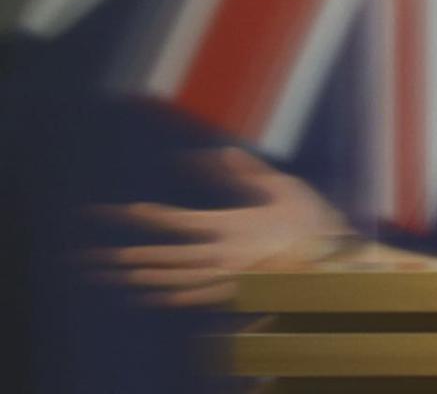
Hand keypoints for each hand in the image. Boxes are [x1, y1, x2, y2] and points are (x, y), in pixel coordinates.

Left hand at [87, 147, 353, 306]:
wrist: (338, 268)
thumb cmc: (314, 224)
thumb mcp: (284, 188)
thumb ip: (247, 171)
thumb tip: (216, 152)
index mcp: (230, 227)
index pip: (173, 219)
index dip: (139, 215)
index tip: (111, 211)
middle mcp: (219, 257)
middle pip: (157, 258)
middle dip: (118, 256)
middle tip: (83, 256)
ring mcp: (223, 281)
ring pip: (166, 282)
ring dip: (131, 278)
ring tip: (103, 274)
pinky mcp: (232, 297)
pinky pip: (188, 300)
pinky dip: (161, 297)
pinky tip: (142, 294)